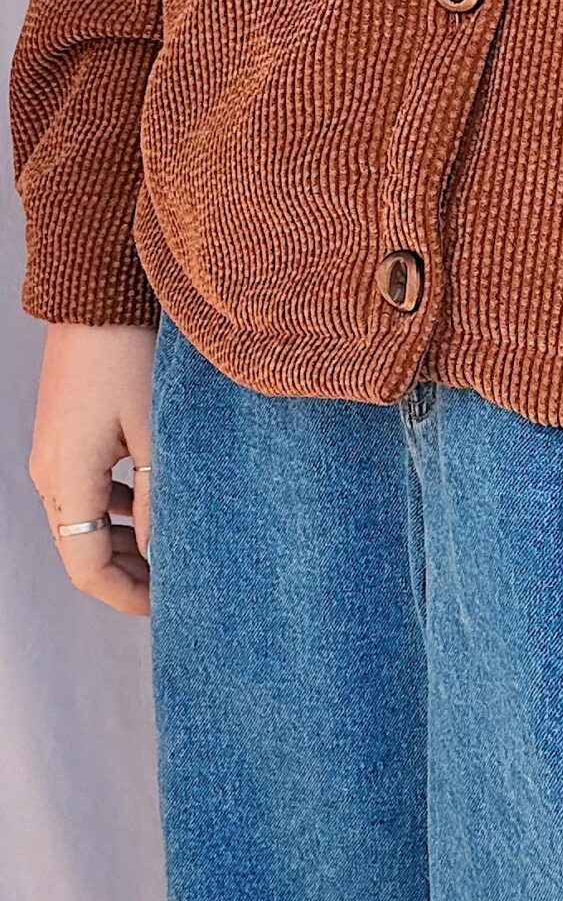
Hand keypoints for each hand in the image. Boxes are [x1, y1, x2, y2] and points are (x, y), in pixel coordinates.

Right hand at [28, 322, 157, 616]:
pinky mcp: (64, 434)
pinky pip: (84, 490)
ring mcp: (52, 452)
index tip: (169, 606)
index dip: (126, 595)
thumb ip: (159, 497)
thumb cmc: (131, 354)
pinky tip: (151, 506)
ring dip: (122, 542)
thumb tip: (166, 553)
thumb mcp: (156, 431)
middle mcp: (48, 472)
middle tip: (176, 585)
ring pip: (82, 521)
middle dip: (126, 574)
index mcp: (66, 478)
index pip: (86, 567)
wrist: (98, 294)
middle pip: (80, 548)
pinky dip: (115, 510)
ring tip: (171, 550)